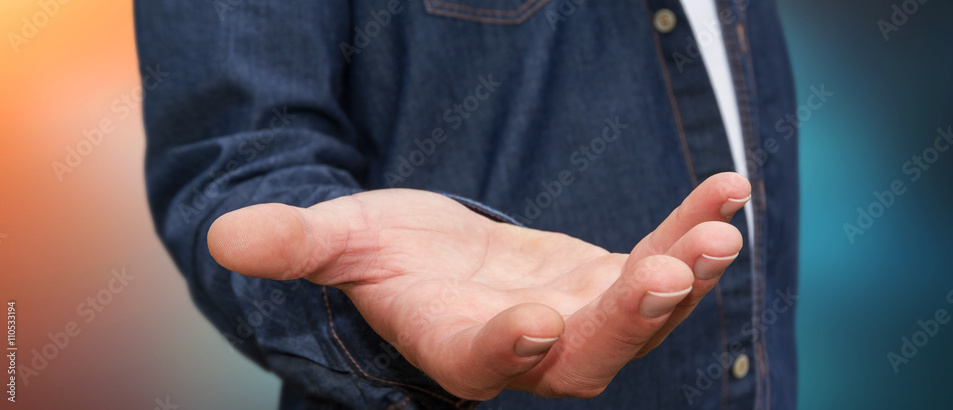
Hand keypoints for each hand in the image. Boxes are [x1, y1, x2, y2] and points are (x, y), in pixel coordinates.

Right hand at [207, 173, 749, 399]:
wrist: (438, 261)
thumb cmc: (381, 259)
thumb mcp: (340, 242)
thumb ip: (296, 245)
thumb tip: (222, 237)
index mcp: (455, 346)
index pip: (482, 362)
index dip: (508, 350)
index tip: (537, 320)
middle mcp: (528, 348)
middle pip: (584, 356)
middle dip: (626, 320)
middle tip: (665, 274)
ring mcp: (579, 318)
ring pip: (638, 315)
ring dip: (681, 275)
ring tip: (719, 229)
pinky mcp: (609, 281)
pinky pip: (660, 258)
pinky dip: (690, 228)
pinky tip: (729, 189)